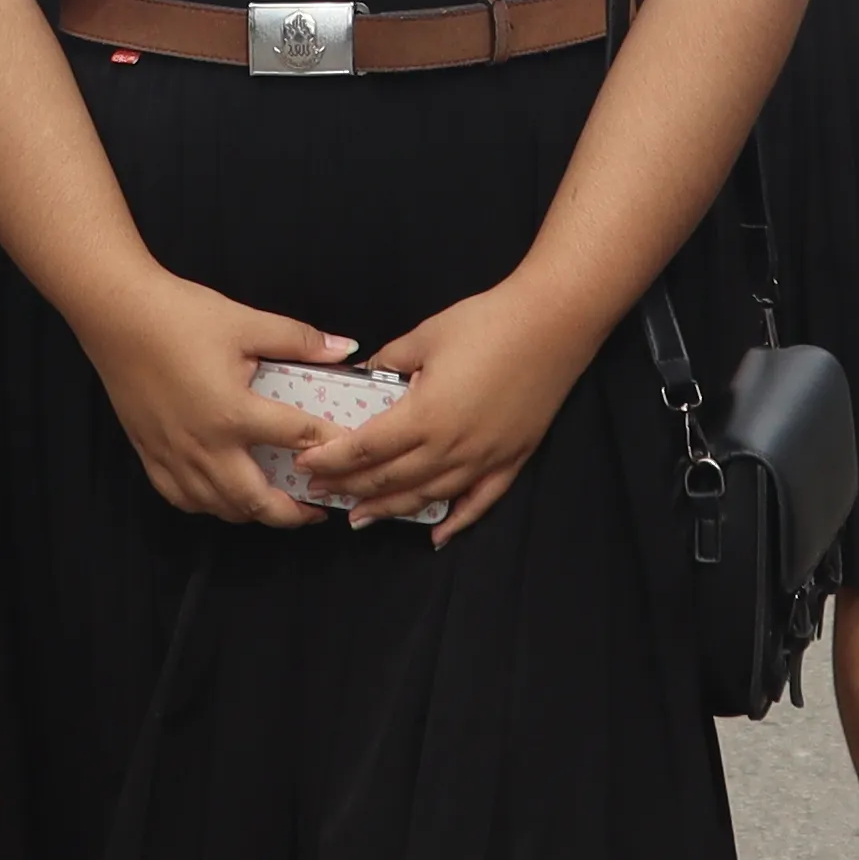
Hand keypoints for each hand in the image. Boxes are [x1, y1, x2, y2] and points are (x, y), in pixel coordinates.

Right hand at [79, 273, 351, 528]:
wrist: (117, 314)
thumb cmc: (180, 316)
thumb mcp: (246, 323)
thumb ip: (298, 340)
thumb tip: (344, 347)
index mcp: (235, 414)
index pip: (298, 438)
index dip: (330, 446)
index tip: (350, 454)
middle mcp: (206, 447)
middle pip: (257, 501)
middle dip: (292, 514)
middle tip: (315, 510)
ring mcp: (175, 457)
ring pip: (220, 508)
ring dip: (253, 512)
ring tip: (275, 504)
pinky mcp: (150, 456)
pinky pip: (184, 500)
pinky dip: (210, 505)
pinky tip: (222, 496)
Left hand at [323, 276, 597, 540]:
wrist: (552, 323)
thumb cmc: (487, 322)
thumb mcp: (427, 335)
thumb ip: (391, 358)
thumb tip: (367, 371)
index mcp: (424, 416)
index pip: (365, 449)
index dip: (332, 460)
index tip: (306, 465)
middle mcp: (450, 448)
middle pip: (389, 479)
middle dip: (350, 488)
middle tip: (320, 493)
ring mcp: (483, 459)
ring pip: (427, 497)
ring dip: (390, 510)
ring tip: (359, 519)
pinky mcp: (511, 460)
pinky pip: (479, 502)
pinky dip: (457, 523)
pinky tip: (437, 536)